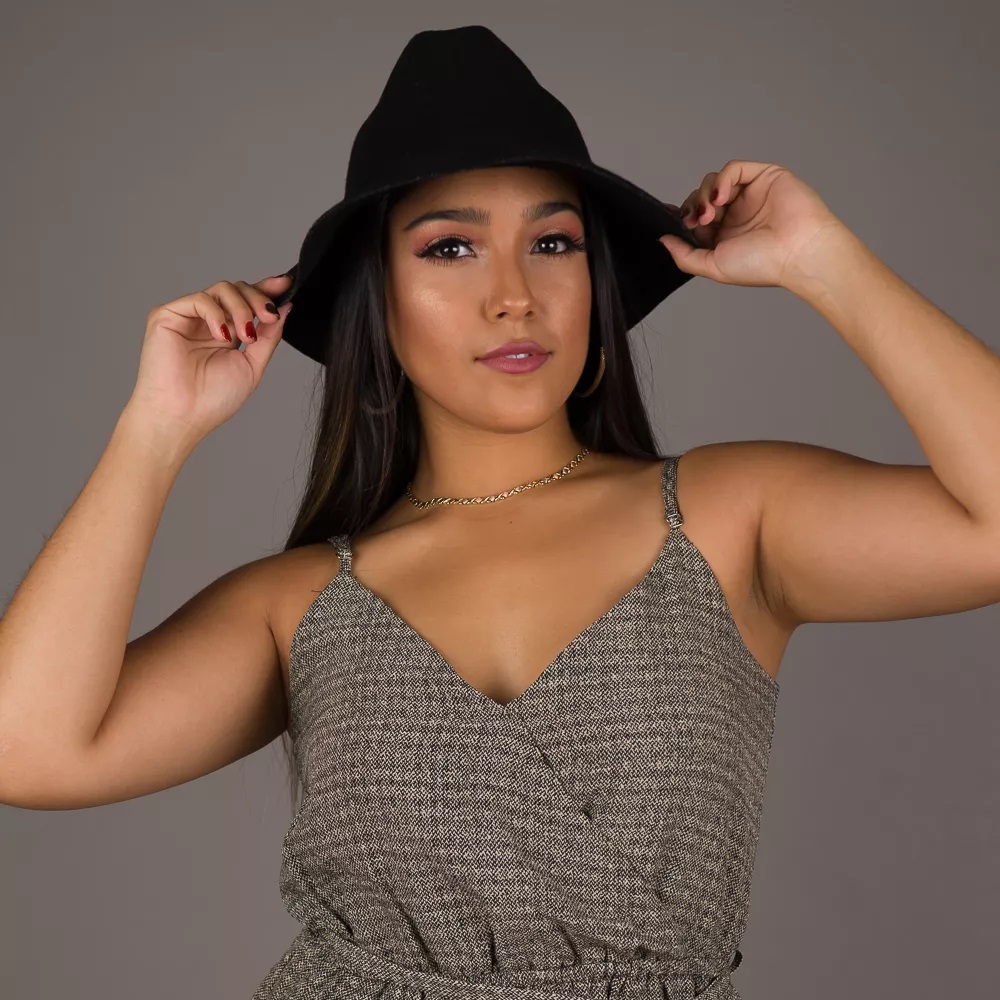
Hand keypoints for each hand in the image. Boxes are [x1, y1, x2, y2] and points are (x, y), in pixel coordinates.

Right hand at [126, 274, 293, 445]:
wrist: (183, 416)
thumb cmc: (212, 399)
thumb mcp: (252, 365)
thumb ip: (268, 336)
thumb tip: (285, 307)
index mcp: (228, 332)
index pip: (247, 302)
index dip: (266, 290)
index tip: (287, 284)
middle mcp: (208, 322)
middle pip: (237, 290)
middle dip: (259, 299)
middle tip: (270, 316)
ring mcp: (188, 317)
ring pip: (222, 289)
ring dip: (242, 307)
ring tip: (246, 334)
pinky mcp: (167, 315)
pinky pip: (199, 299)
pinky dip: (217, 314)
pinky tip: (222, 337)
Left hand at [660, 160, 846, 288]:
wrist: (797, 252)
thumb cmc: (762, 264)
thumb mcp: (713, 266)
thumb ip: (685, 255)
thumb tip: (663, 241)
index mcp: (725, 236)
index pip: (694, 218)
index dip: (682, 217)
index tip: (675, 220)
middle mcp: (736, 214)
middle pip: (701, 197)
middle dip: (693, 207)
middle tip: (698, 221)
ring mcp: (750, 194)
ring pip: (714, 181)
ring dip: (705, 195)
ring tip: (711, 212)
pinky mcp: (764, 176)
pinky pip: (734, 168)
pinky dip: (723, 179)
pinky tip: (722, 196)